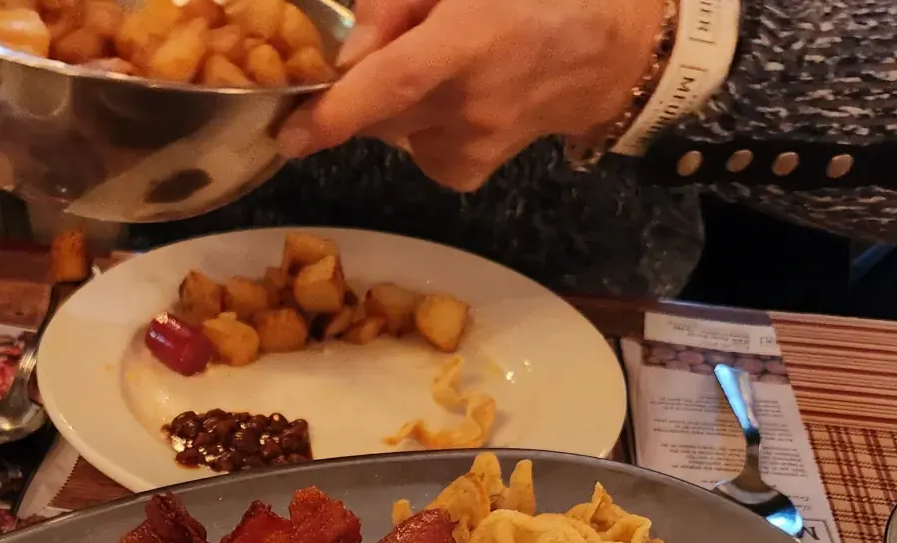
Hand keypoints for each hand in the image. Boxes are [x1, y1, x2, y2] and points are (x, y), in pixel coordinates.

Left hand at [277, 0, 665, 191]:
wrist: (605, 52)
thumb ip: (399, 1)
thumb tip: (350, 53)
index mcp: (471, 42)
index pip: (394, 85)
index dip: (337, 111)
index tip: (291, 132)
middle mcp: (467, 105)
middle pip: (375, 107)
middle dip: (359, 82)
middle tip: (397, 43)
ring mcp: (468, 146)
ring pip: (388, 128)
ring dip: (390, 98)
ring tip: (441, 63)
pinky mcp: (465, 171)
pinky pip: (410, 145)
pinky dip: (412, 121)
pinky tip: (452, 97)